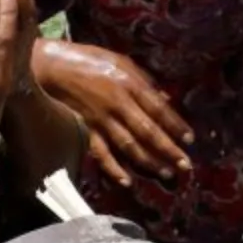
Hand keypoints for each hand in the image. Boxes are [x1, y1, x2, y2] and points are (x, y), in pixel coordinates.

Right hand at [34, 39, 194, 184]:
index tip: (190, 139)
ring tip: (166, 174)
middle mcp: (118, 104)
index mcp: (130, 84)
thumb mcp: (122, 62)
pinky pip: (101, 153)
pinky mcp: (85, 130)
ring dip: (148, 162)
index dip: (175, 125)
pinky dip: (113, 169)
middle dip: (168, 150)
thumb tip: (166, 101)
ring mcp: (101, 119)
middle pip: (147, 131)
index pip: (158, 109)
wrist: (53, 66)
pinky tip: (127, 181)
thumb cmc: (91, 60)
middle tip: (185, 165)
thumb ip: (145, 82)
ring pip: (128, 145)